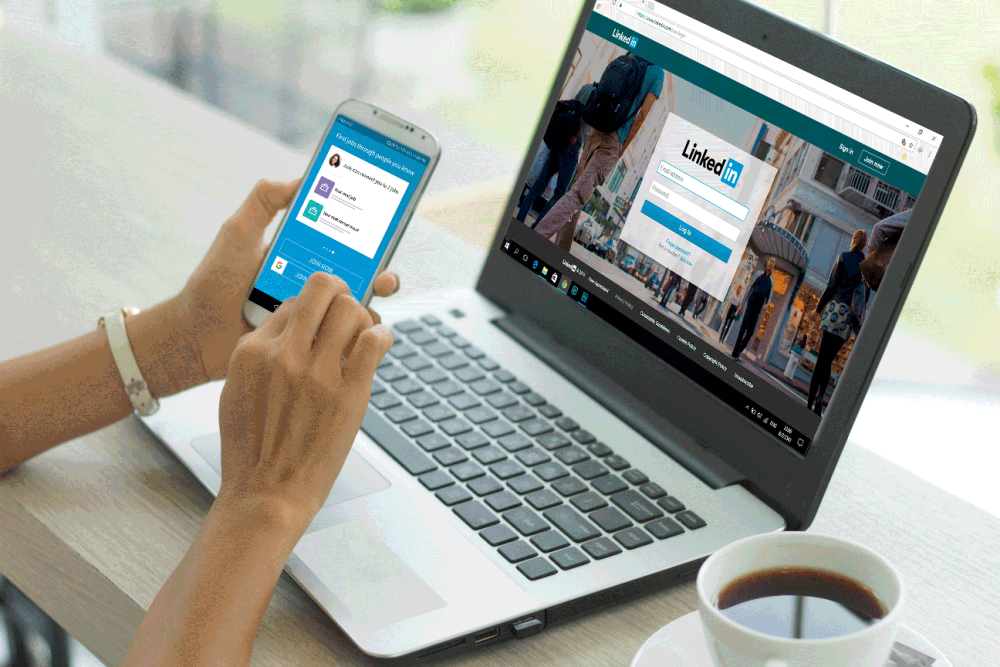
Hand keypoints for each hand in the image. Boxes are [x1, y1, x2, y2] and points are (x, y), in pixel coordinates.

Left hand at [172, 179, 400, 386]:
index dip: (369, 232)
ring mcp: (316, 312)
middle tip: (382, 273)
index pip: (345, 240)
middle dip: (382, 270)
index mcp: (304, 254)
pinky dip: (359, 333)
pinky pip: (345, 338)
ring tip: (371, 295)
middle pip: (364, 274)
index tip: (385, 224)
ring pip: (360, 305)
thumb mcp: (238, 231)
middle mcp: (315, 283)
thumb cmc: (215, 281)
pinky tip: (359, 327)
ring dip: (373, 301)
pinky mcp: (312, 341)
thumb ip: (265, 200)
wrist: (197, 332)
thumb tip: (303, 178)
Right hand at [216, 271, 393, 529]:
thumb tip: (290, 328)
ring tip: (364, 334)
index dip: (313, 307)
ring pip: (351, 310)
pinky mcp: (349, 392)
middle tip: (349, 309)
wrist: (266, 493)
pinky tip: (379, 345)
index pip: (292, 302)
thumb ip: (261, 355)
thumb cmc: (253, 449)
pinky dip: (382, 336)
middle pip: (323, 289)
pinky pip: (374, 341)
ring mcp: (317, 372)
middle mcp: (283, 354)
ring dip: (363, 317)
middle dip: (341, 294)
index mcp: (251, 351)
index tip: (325, 318)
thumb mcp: (238, 391)